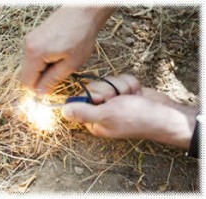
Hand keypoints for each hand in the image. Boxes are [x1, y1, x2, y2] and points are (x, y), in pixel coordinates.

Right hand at [20, 7, 115, 94]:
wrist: (84, 11)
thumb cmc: (81, 36)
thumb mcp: (70, 64)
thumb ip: (52, 80)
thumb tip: (40, 93)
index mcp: (34, 53)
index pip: (26, 82)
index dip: (38, 89)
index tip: (51, 89)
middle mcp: (28, 45)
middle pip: (27, 73)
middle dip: (41, 78)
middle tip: (59, 73)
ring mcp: (31, 39)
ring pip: (31, 64)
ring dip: (44, 69)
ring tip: (62, 61)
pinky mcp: (36, 35)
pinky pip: (35, 55)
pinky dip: (45, 60)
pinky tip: (59, 54)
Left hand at [61, 74, 196, 148]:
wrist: (165, 114)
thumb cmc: (136, 118)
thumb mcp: (108, 116)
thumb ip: (84, 113)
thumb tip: (62, 112)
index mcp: (94, 121)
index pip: (80, 100)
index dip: (91, 95)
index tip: (101, 98)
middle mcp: (101, 110)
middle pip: (93, 87)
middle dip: (109, 89)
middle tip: (118, 99)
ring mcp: (113, 100)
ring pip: (107, 81)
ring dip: (121, 86)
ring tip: (131, 97)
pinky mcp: (124, 91)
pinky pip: (119, 78)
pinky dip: (130, 84)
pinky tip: (137, 93)